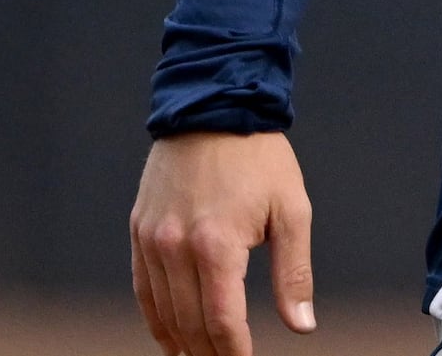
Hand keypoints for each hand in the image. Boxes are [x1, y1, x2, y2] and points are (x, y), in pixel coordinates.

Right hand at [130, 130, 313, 355]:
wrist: (213, 109)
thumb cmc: (260, 159)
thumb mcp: (291, 210)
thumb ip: (294, 272)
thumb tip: (302, 324)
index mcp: (216, 245)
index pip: (221, 319)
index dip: (233, 350)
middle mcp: (176, 248)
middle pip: (189, 323)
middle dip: (209, 351)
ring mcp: (152, 241)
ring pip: (162, 311)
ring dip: (181, 342)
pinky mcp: (139, 232)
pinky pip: (143, 290)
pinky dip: (155, 319)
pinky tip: (170, 337)